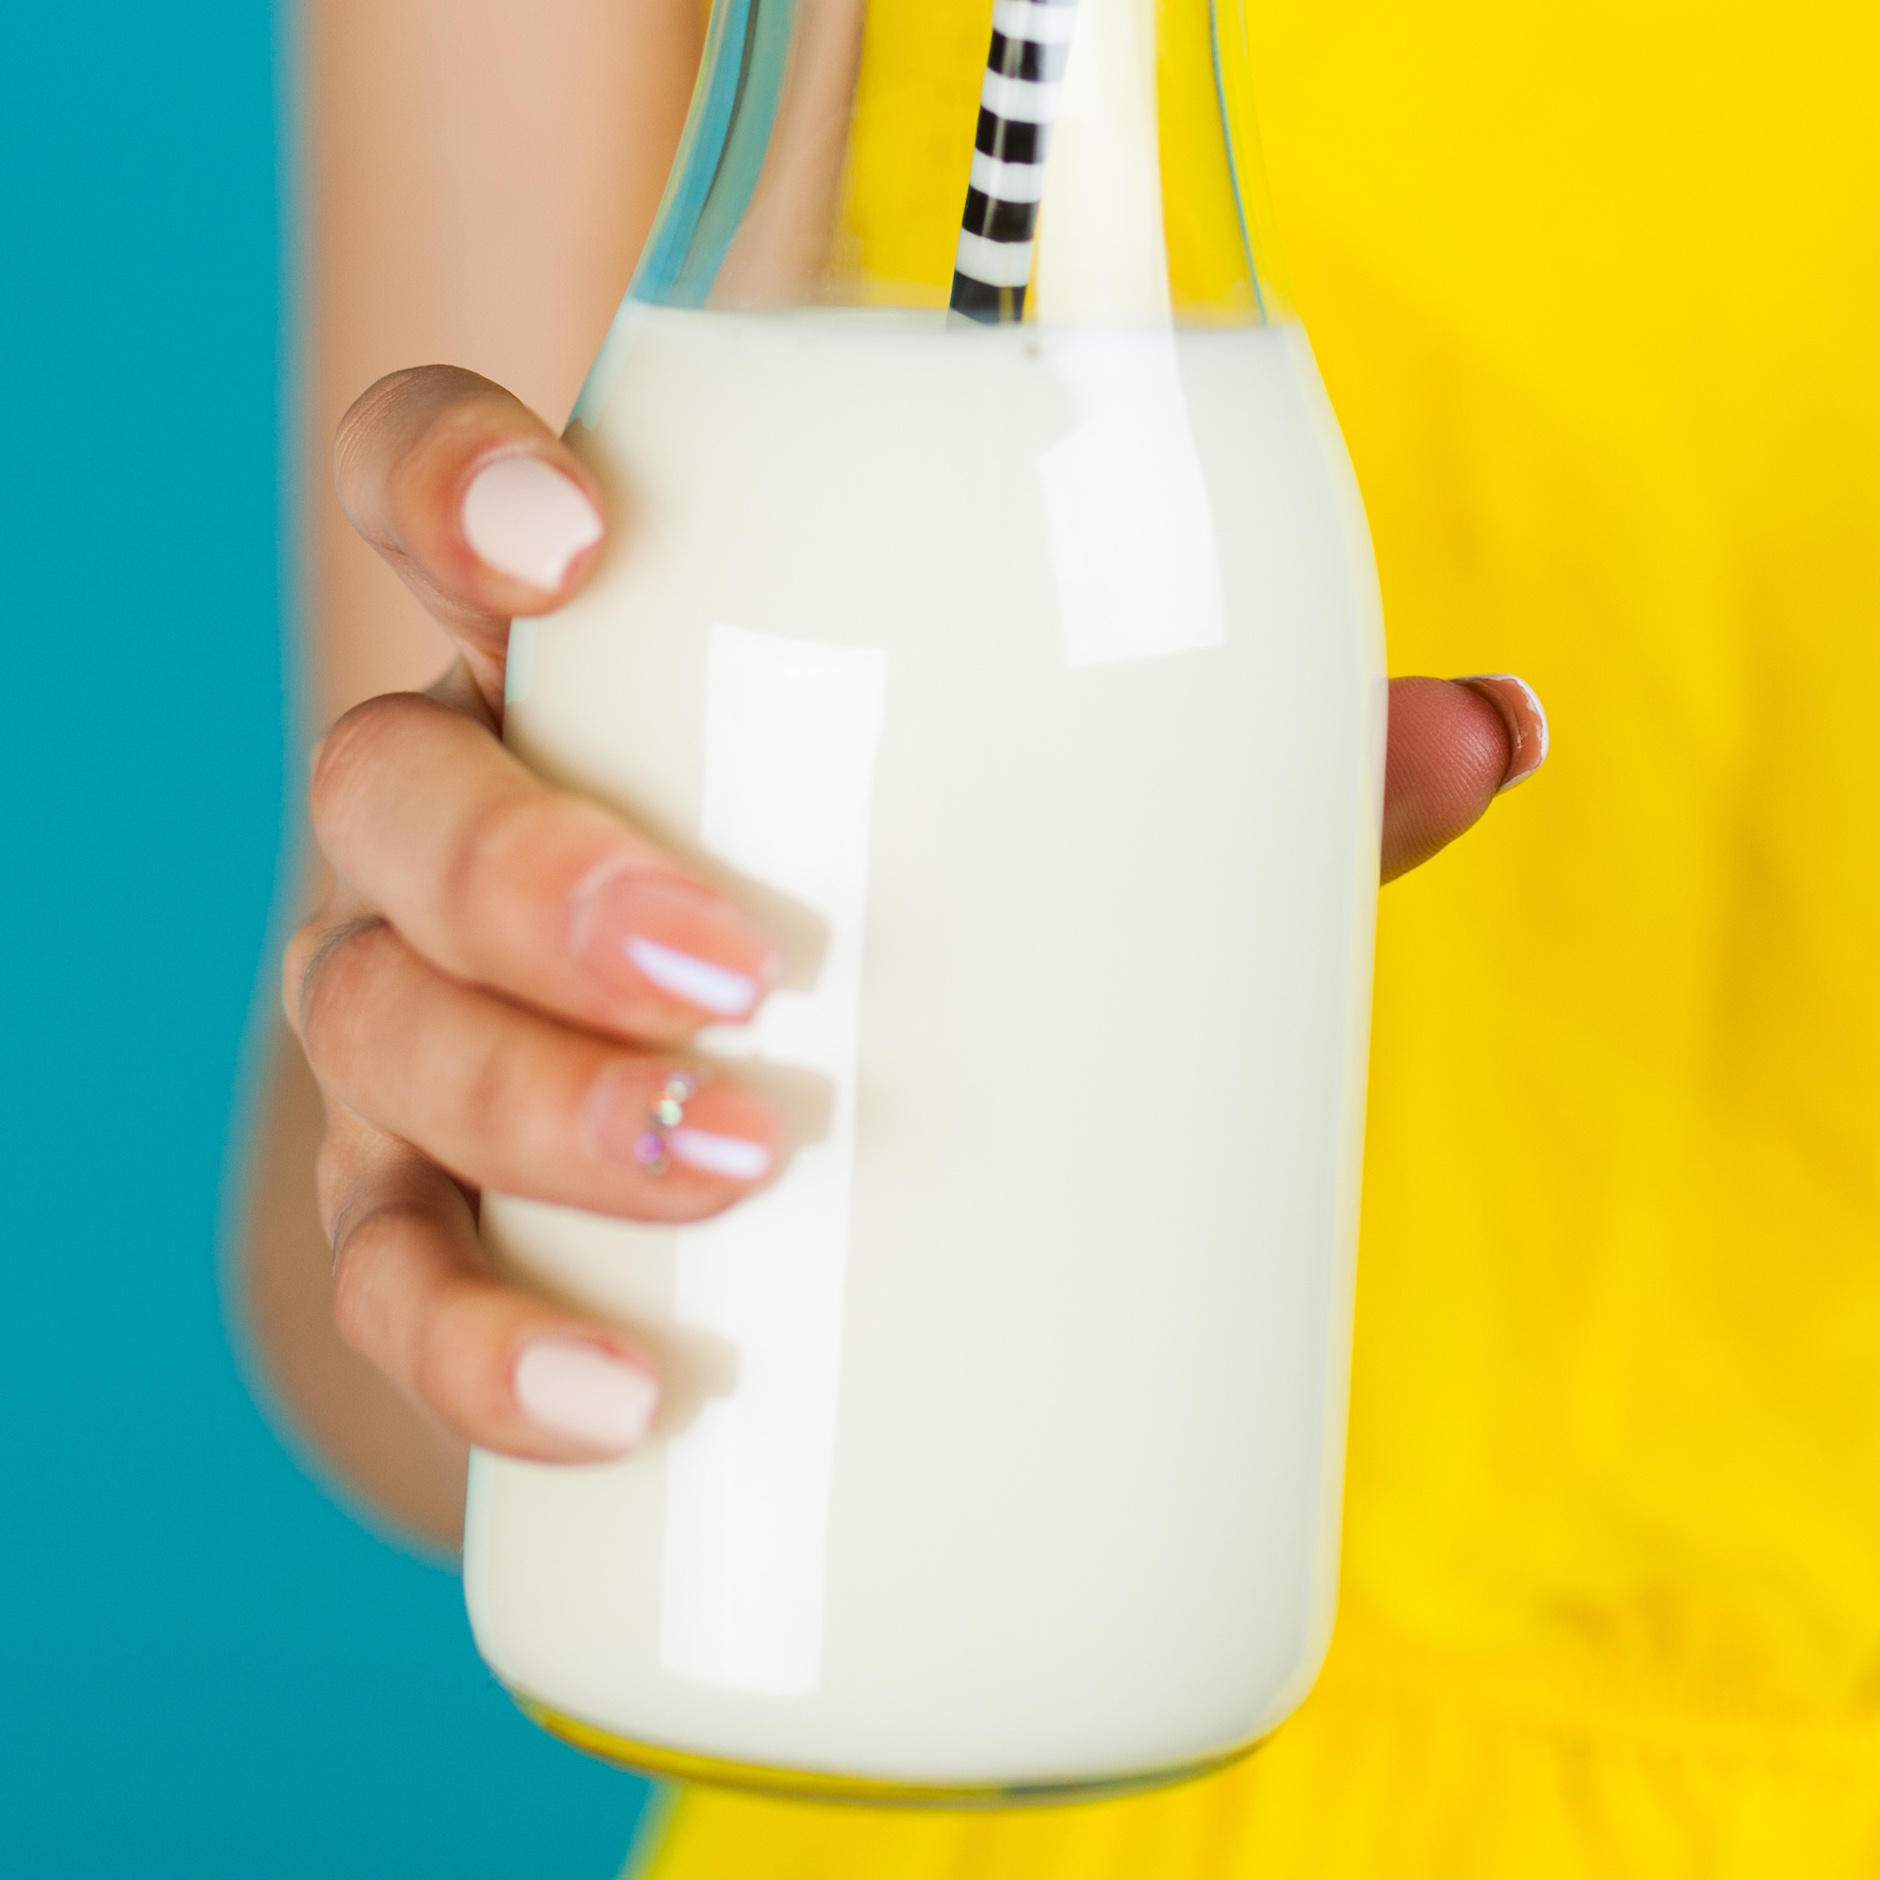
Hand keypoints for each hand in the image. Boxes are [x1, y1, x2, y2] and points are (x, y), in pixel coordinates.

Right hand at [284, 362, 1550, 1467]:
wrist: (772, 1162)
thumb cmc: (928, 881)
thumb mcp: (1081, 793)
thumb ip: (1272, 751)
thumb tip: (1505, 729)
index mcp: (579, 643)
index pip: (426, 481)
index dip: (446, 476)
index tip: (576, 540)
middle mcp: (446, 810)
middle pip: (389, 788)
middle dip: (536, 869)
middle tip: (745, 968)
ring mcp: (412, 1020)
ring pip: (373, 1024)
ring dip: (529, 1097)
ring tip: (733, 1167)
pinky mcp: (421, 1224)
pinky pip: (388, 1281)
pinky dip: (480, 1345)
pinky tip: (617, 1403)